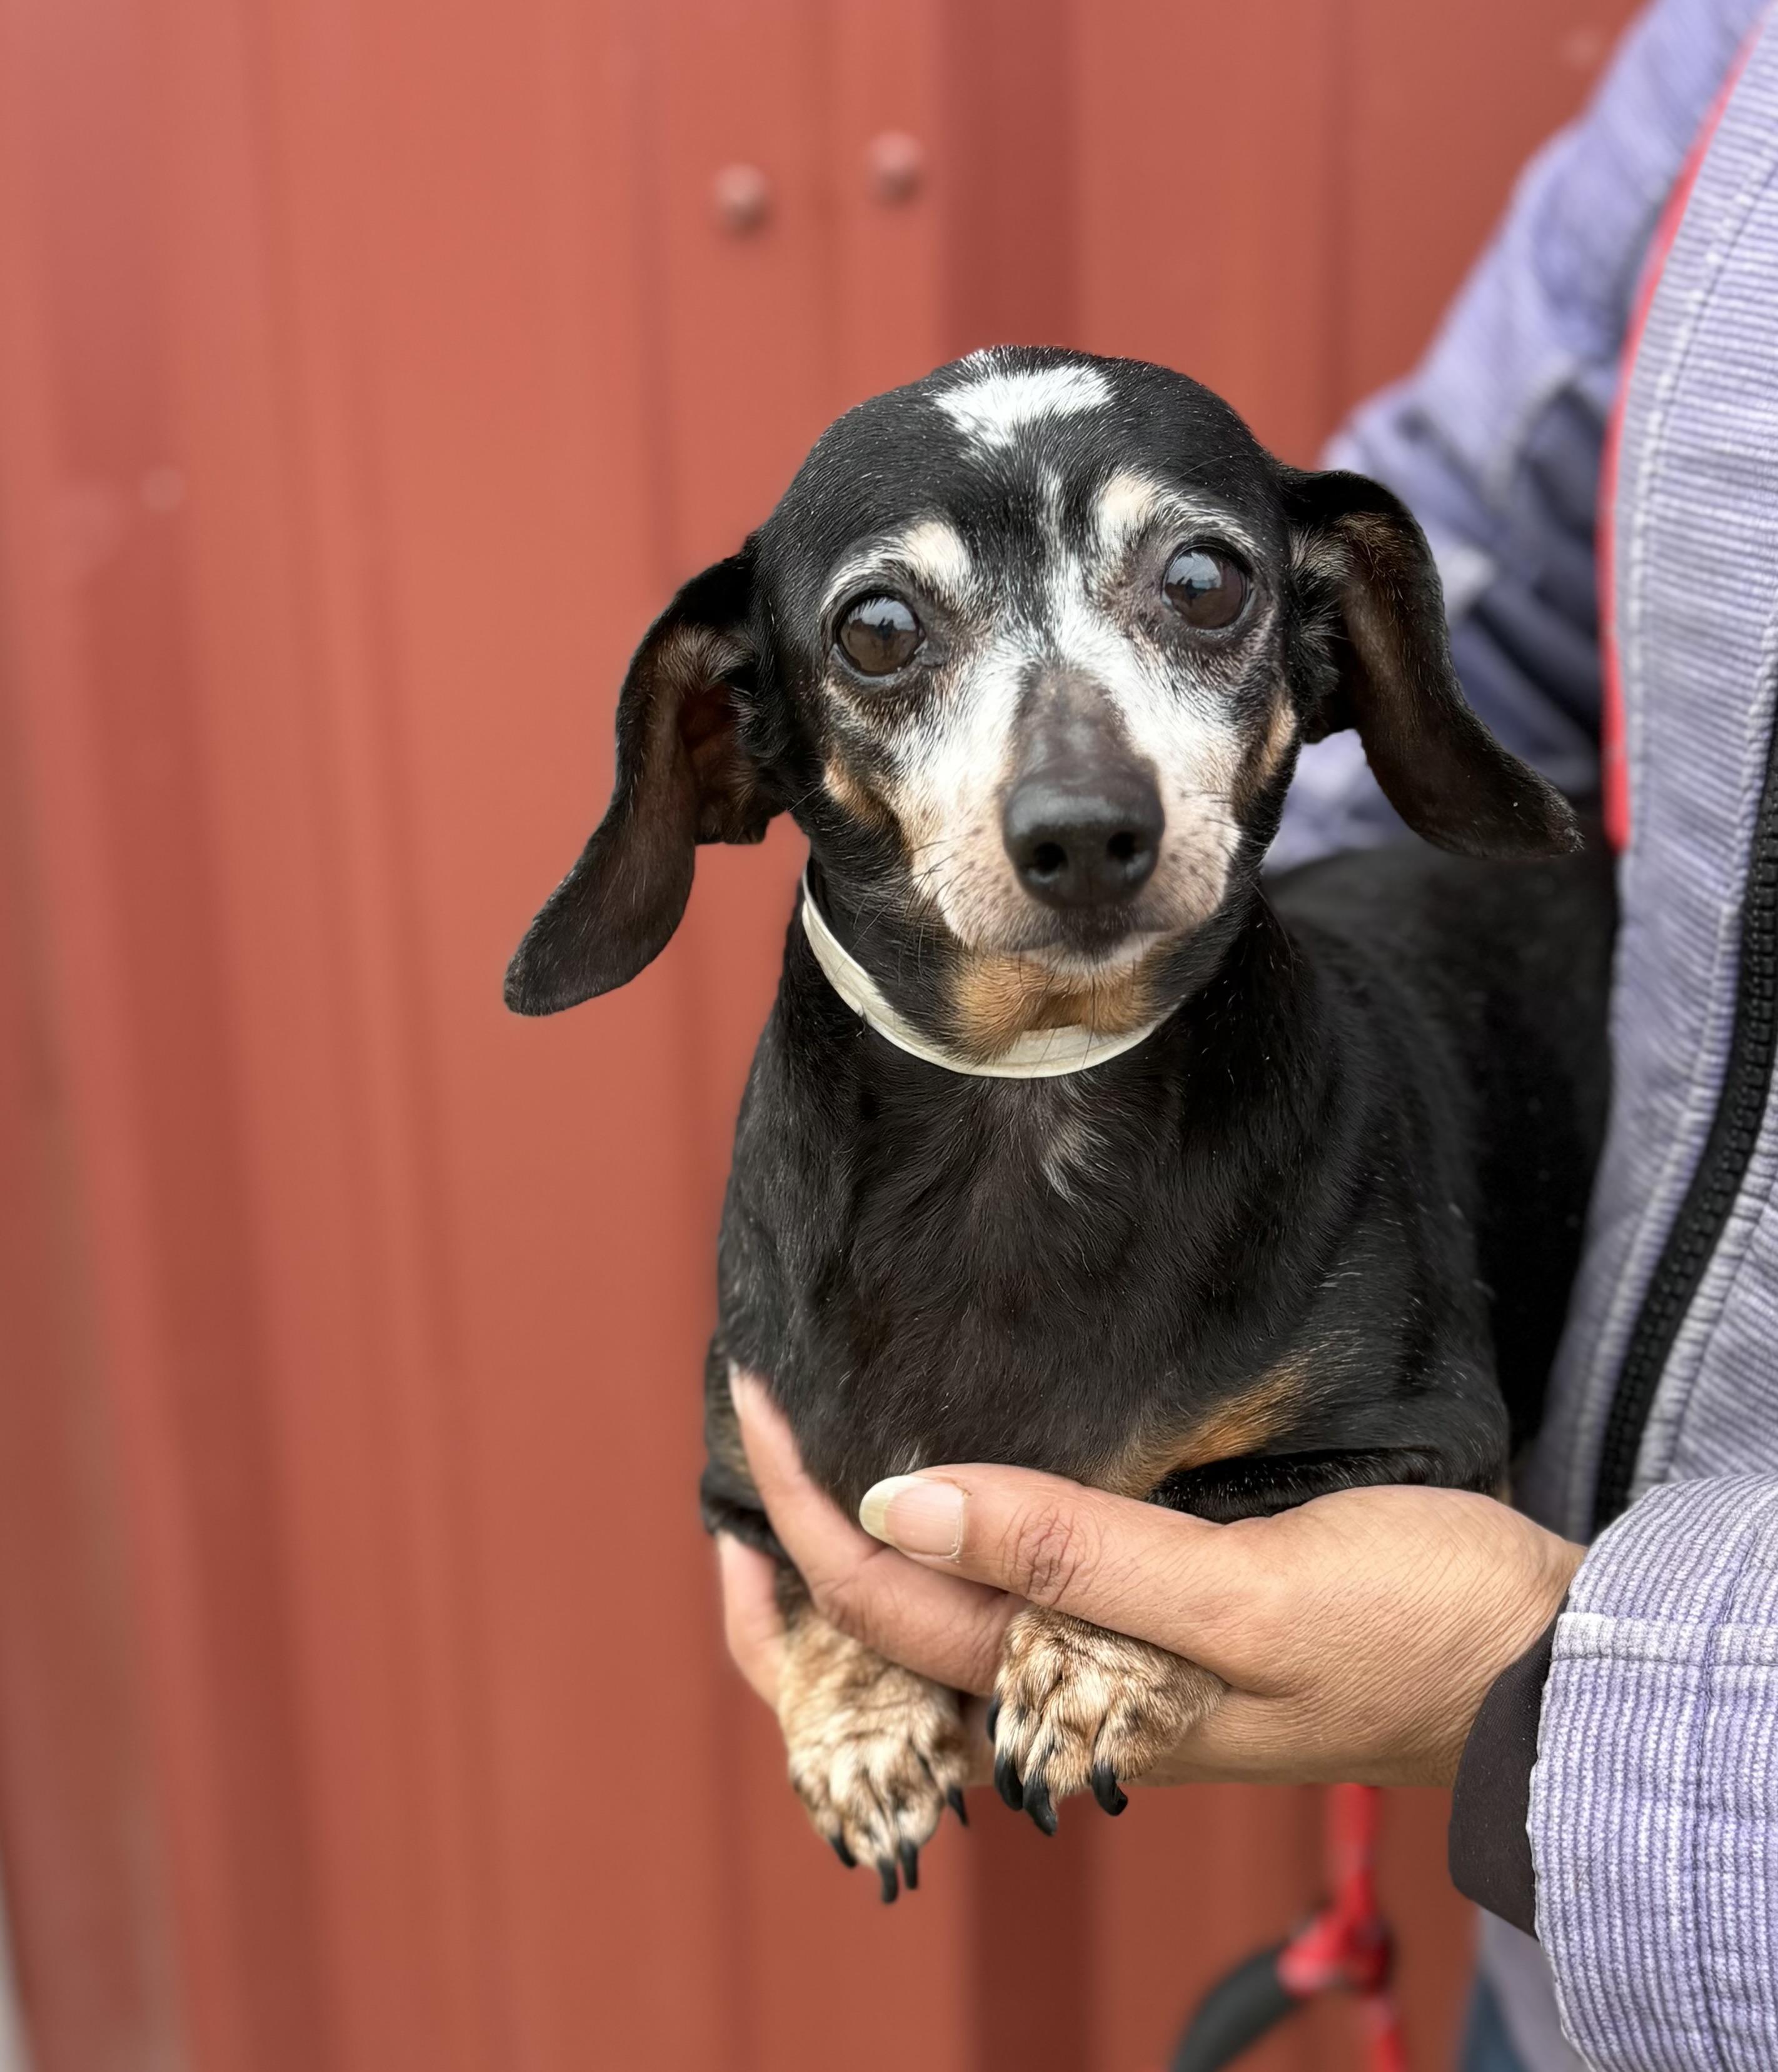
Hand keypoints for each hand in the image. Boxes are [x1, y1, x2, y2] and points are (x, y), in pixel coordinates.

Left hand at [719, 1373, 1582, 1786]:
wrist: (1535, 1668)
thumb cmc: (1413, 1630)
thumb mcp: (1249, 1595)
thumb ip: (1075, 1556)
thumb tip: (899, 1506)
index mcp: (1077, 1696)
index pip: (890, 1605)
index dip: (805, 1510)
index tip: (758, 1397)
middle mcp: (1070, 1695)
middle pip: (883, 1648)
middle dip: (786, 1561)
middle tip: (740, 1431)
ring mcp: (1105, 1669)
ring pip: (937, 1627)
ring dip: (851, 1557)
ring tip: (791, 1469)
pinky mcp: (1151, 1632)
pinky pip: (1008, 1600)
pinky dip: (945, 1550)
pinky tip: (932, 1493)